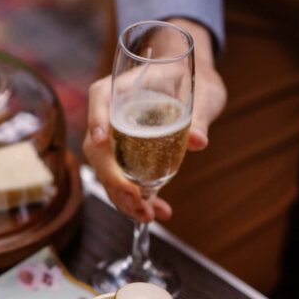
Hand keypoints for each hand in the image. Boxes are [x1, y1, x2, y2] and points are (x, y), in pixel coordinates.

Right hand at [82, 19, 226, 223]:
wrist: (193, 88)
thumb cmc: (193, 82)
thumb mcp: (201, 95)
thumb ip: (199, 116)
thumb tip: (198, 140)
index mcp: (120, 88)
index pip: (100, 98)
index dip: (97, 120)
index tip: (102, 141)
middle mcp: (109, 113)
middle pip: (99, 147)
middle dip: (114, 180)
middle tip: (139, 203)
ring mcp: (114, 138)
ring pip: (107, 171)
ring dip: (124, 198)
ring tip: (149, 216)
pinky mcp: (125, 156)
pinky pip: (123, 179)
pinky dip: (138, 198)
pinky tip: (160, 211)